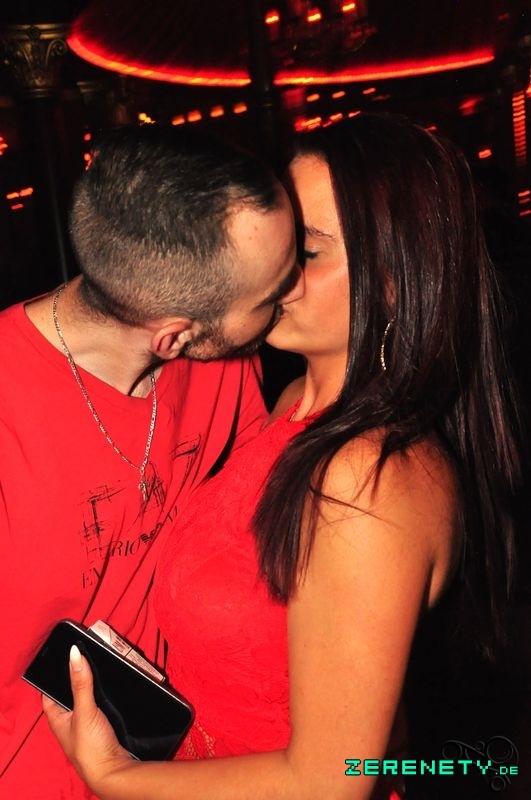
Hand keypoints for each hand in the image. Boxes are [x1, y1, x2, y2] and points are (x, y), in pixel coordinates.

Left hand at [42, 645, 133, 793]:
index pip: (50, 692)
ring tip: (104, 664)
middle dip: (80, 676)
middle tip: (90, 654)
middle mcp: (70, 721)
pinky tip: (116, 686)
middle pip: (72, 692)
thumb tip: (74, 652)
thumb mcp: (84, 711)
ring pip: (90, 698)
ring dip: (97, 686)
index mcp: (57, 718)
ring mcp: (87, 724)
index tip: (66, 654)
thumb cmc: (90, 747)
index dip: (55, 674)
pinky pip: (103, 705)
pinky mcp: (104, 727)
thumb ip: (81, 683)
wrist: (114, 771)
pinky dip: (108, 696)